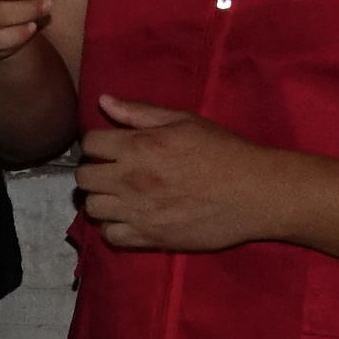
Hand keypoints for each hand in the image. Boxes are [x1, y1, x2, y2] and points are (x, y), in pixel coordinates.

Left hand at [76, 97, 296, 250]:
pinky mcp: (150, 238)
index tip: (110, 147)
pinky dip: (114, 227)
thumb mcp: (184, 121)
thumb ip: (140, 112)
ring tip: (119, 195)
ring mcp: (138, 211)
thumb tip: (104, 101)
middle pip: (84, 177)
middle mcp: (131, 179)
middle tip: (111, 171)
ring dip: (101, 199)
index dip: (97, 143)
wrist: (254, 193)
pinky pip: (110, 236)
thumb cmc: (223, 151)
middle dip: (94, 170)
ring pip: (92, 207)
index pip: (90, 142)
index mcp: (138, 146)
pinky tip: (130, 218)